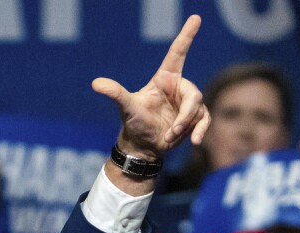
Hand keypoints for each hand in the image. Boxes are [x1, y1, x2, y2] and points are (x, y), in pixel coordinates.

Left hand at [91, 14, 209, 158]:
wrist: (143, 147)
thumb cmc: (134, 124)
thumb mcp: (127, 107)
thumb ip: (116, 93)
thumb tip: (95, 83)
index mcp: (165, 79)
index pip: (178, 53)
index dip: (187, 35)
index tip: (195, 17)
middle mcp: (178, 88)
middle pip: (194, 95)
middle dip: (185, 115)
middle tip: (172, 132)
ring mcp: (188, 103)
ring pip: (198, 109)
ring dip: (186, 126)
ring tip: (170, 137)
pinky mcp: (195, 118)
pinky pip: (205, 120)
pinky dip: (200, 131)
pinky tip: (193, 141)